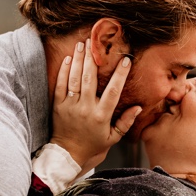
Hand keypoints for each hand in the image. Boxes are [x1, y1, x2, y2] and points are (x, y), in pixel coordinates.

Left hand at [51, 39, 141, 173]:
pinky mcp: (58, 106)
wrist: (68, 154)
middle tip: (95, 42)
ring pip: (74, 79)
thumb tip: (138, 107)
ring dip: (78, 60)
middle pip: (90, 80)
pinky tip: (68, 58)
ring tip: (82, 44)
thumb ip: (126, 122)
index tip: (125, 60)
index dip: (120, 75)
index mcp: (101, 116)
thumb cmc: (93, 145)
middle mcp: (85, 109)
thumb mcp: (113, 137)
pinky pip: (60, 85)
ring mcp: (70, 106)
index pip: (113, 91)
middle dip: (93, 59)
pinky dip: (64, 71)